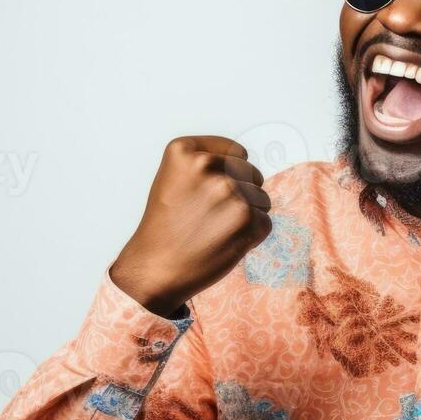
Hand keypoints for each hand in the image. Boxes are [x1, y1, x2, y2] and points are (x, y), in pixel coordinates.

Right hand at [111, 136, 271, 316]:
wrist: (155, 269)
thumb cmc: (166, 227)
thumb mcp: (174, 179)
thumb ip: (206, 165)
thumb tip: (246, 163)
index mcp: (184, 150)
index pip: (235, 151)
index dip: (229, 174)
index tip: (208, 192)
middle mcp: (206, 165)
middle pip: (251, 173)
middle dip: (240, 193)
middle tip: (209, 216)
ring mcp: (228, 190)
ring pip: (261, 198)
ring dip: (246, 215)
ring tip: (214, 229)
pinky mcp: (246, 217)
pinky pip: (265, 222)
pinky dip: (251, 236)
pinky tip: (224, 243)